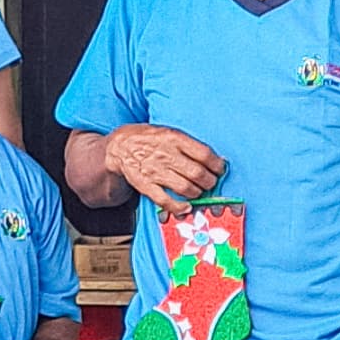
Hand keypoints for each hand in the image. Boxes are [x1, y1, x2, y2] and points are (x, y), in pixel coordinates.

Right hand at [105, 125, 224, 209]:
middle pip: (198, 174)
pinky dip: (179, 207)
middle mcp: (165, 155)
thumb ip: (190, 145)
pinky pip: (165, 200)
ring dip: (197, 193)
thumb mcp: (170, 132)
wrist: (120, 146)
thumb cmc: (150, 139)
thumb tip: (215, 159)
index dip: (217, 165)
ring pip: (186, 188)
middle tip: (210, 182)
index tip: (220, 169)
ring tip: (198, 191)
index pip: (204, 154)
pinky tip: (186, 207)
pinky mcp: (145, 185)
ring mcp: (155, 171)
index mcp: (174, 138)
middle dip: (209, 181)